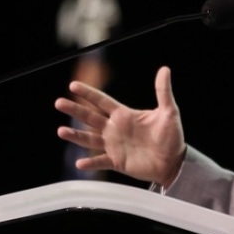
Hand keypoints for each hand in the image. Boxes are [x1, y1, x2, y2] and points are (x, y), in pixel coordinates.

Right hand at [54, 66, 185, 186]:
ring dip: (76, 136)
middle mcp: (115, 129)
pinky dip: (90, 163)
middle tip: (59, 103)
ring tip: (61, 132)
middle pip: (90, 117)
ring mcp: (114, 145)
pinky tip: (80, 163)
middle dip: (75, 110)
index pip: (102, 101)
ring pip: (90, 139)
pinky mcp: (117, 161)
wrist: (174, 161)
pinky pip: (100, 161)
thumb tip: (165, 69)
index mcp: (124, 115)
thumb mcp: (169, 112)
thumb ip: (163, 91)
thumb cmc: (172, 136)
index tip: (73, 85)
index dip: (88, 93)